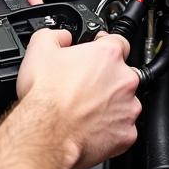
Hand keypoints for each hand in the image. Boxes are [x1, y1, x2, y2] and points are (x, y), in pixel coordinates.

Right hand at [15, 30, 140, 168]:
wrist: (46, 132)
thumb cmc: (45, 95)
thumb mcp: (39, 48)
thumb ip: (56, 35)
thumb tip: (62, 36)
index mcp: (107, 55)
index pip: (119, 41)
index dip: (105, 45)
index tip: (98, 51)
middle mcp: (124, 80)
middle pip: (123, 73)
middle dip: (106, 78)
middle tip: (83, 85)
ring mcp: (129, 108)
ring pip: (125, 102)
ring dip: (110, 103)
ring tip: (84, 109)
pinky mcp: (127, 133)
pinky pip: (123, 128)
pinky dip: (110, 128)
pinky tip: (90, 126)